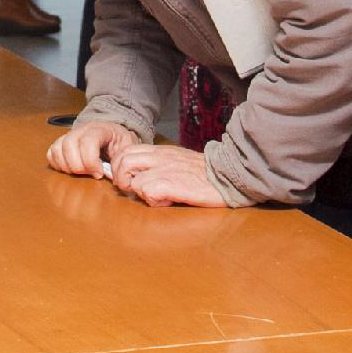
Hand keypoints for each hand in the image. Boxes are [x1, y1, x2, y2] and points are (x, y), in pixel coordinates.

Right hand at [46, 121, 139, 179]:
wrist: (114, 133)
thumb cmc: (120, 143)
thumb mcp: (128, 148)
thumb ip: (123, 160)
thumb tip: (116, 177)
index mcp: (100, 129)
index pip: (88, 141)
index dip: (91, 160)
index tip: (99, 173)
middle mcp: (81, 129)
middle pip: (69, 145)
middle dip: (78, 166)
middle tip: (90, 174)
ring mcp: (70, 135)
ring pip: (57, 149)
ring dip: (67, 166)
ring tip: (81, 173)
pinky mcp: (62, 144)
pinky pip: (52, 153)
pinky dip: (58, 165)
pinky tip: (71, 170)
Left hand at [109, 145, 226, 207]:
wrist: (230, 173)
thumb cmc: (207, 173)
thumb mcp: (179, 161)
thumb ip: (161, 164)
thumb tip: (141, 177)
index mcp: (161, 151)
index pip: (126, 152)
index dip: (121, 168)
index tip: (130, 181)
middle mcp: (160, 157)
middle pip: (122, 162)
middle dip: (122, 179)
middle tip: (136, 191)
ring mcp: (166, 170)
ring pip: (133, 179)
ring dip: (139, 192)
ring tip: (155, 197)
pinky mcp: (172, 184)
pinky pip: (148, 191)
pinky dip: (153, 201)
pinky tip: (167, 201)